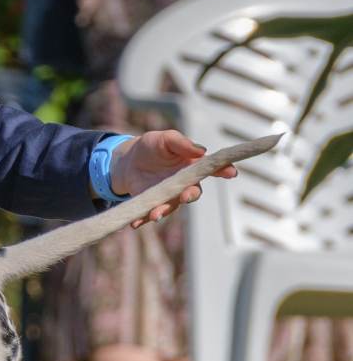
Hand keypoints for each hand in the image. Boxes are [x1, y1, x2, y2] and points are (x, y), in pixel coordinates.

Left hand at [110, 128, 235, 227]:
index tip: (231, 172)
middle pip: (193, 192)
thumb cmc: (152, 147)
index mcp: (192, 166)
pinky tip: (135, 222)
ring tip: (155, 214)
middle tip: (185, 196)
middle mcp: (184, 184)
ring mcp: (169, 196)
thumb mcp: (164, 139)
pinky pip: (149, 214)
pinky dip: (143, 219)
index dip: (224, 170)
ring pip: (171, 207)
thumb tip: (201, 150)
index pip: (212, 169)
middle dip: (190, 196)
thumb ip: (181, 143)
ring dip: (164, 211)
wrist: (129, 161)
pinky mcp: (153, 204)